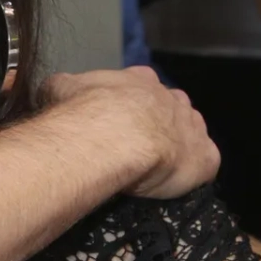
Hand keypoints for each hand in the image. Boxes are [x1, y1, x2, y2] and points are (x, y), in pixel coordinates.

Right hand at [44, 67, 219, 199]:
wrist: (114, 138)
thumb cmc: (85, 112)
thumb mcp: (59, 90)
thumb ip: (62, 88)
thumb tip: (55, 91)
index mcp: (139, 79)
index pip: (140, 84)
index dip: (129, 102)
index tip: (116, 117)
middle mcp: (171, 97)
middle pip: (169, 107)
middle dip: (157, 121)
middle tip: (135, 144)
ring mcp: (193, 126)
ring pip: (190, 130)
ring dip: (178, 143)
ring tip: (156, 165)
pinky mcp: (206, 156)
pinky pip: (206, 161)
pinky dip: (194, 170)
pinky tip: (177, 180)